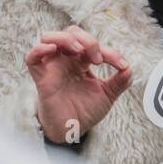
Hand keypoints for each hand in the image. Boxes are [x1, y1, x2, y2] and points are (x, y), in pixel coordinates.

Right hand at [25, 26, 131, 142]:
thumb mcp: (107, 95)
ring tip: (80, 51)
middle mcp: (66, 60)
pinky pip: (32, 58)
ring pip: (50, 37)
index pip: (93, 45)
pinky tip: (51, 49)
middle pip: (71, 33)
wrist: (72, 130)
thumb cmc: (85, 111)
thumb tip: (130, 69)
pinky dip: (39, 50)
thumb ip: (119, 82)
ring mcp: (52, 67)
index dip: (109, 51)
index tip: (121, 65)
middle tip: (98, 59)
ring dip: (66, 38)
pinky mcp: (41, 78)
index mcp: (81, 61)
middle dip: (88, 40)